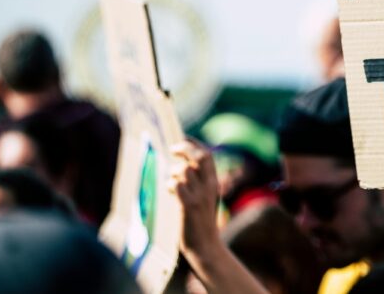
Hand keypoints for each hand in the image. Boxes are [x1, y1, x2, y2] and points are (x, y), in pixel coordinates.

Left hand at [169, 140, 220, 259]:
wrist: (206, 245)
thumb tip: (183, 166)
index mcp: (213, 182)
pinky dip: (170, 185)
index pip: (207, 155)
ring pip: (184, 170)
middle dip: (185, 148)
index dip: (194, 144)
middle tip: (173, 148)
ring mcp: (200, 195)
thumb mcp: (206, 198)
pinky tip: (169, 191)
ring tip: (170, 181)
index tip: (183, 138)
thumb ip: (198, 183)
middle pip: (199, 156)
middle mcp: (209, 186)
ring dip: (173, 172)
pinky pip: (176, 185)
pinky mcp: (188, 206)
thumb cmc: (201, 222)